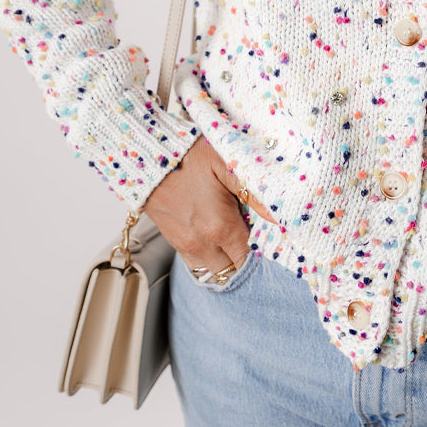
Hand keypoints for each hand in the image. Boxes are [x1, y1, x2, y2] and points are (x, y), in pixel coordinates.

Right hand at [143, 136, 273, 278]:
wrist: (147, 155)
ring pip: (216, 272)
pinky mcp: (174, 242)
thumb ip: (254, 193)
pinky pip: (198, 265)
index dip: (263, 253)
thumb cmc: (188, 155)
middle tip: (258, 241)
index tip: (272, 242)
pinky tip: (219, 241)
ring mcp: (186, 245)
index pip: (250, 258)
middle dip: (248, 260)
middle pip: (234, 270)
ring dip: (229, 262)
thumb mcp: (226, 165)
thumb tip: (279, 216)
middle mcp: (202, 243)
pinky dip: (212, 259)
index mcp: (220, 226)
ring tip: (239, 242)